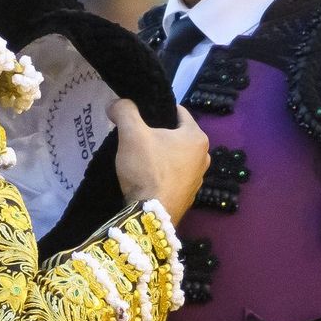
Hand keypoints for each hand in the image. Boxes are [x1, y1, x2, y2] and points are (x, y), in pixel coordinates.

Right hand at [109, 100, 208, 222]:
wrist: (150, 217)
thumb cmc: (147, 169)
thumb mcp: (132, 134)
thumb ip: (124, 111)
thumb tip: (116, 103)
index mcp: (197, 137)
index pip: (179, 112)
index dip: (158, 109)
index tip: (141, 114)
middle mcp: (204, 157)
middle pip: (177, 136)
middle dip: (160, 134)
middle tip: (137, 137)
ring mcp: (197, 180)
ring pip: (176, 158)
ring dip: (161, 156)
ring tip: (140, 158)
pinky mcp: (187, 198)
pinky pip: (174, 178)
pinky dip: (163, 175)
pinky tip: (146, 179)